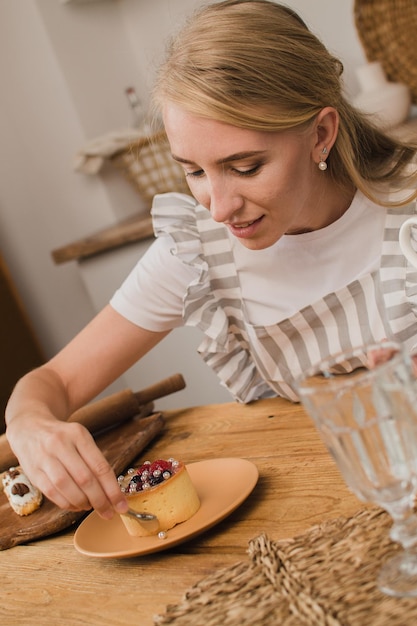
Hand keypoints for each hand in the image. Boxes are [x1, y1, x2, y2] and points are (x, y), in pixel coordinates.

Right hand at [6, 414, 127, 519]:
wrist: (29, 428)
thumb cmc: (62, 437)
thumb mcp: (81, 439)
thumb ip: (94, 461)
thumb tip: (111, 491)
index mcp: (78, 434)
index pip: (100, 466)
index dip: (112, 490)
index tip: (121, 505)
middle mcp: (60, 444)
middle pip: (85, 479)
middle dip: (100, 500)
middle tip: (109, 512)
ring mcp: (44, 458)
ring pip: (67, 488)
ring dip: (83, 503)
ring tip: (91, 507)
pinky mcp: (33, 472)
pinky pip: (52, 493)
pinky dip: (67, 504)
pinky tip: (76, 505)